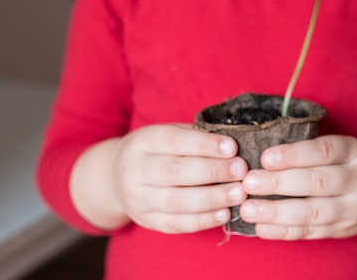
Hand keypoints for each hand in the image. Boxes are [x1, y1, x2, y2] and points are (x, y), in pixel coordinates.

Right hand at [109, 124, 247, 232]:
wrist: (114, 177)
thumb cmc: (156, 150)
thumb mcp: (168, 133)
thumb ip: (195, 137)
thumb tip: (232, 145)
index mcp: (142, 142)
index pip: (173, 141)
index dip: (204, 145)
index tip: (232, 147)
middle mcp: (134, 170)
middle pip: (175, 172)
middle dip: (213, 172)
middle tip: (241, 171)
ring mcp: (138, 198)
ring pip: (177, 202)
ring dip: (212, 199)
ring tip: (239, 193)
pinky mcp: (146, 220)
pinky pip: (177, 223)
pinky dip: (203, 220)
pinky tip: (225, 213)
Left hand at [239, 135, 356, 239]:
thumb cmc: (347, 162)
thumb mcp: (339, 147)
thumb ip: (308, 150)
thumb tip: (261, 156)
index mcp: (353, 152)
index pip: (324, 151)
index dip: (294, 155)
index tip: (265, 157)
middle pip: (317, 182)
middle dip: (279, 183)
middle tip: (248, 183)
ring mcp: (352, 209)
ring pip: (313, 212)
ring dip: (277, 212)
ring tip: (249, 209)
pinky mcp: (342, 230)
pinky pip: (310, 232)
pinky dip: (284, 231)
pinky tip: (262, 228)